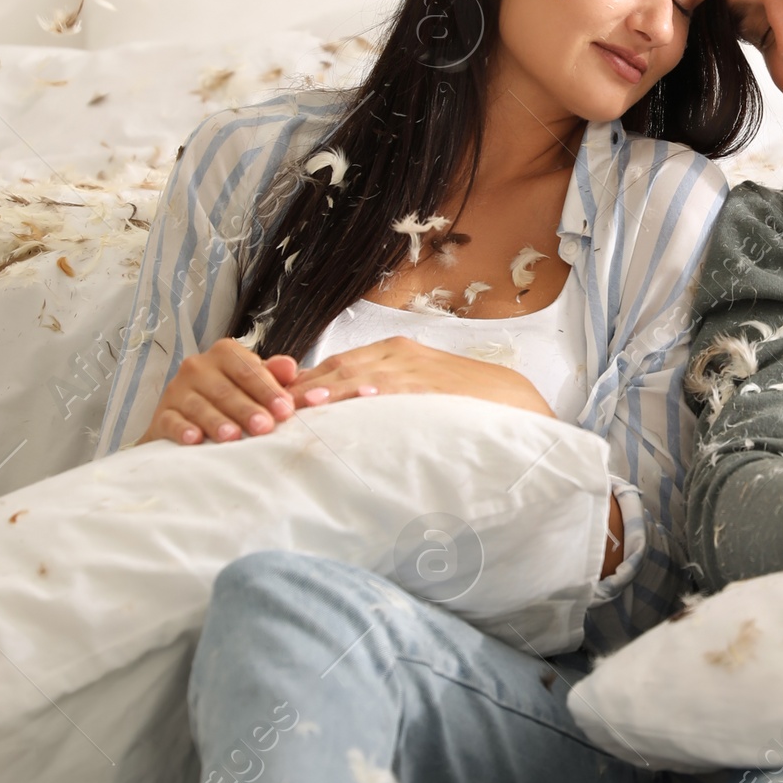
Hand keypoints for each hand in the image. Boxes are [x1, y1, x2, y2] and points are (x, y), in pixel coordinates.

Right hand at [141, 340, 300, 445]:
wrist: (190, 417)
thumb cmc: (234, 397)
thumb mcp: (255, 382)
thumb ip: (274, 374)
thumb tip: (291, 369)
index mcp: (224, 354)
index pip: (248, 371)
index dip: (268, 390)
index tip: (286, 410)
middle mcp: (198, 367)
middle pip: (225, 390)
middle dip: (247, 409)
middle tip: (265, 427)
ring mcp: (177, 390)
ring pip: (199, 406)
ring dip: (216, 422)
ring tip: (233, 436)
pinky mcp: (162, 414)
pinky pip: (172, 420)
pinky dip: (182, 430)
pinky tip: (194, 439)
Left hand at [288, 336, 554, 417]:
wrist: (517, 402)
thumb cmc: (464, 406)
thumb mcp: (416, 398)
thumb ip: (382, 403)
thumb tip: (345, 427)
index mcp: (391, 354)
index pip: (333, 366)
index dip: (298, 384)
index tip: (267, 403)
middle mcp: (397, 355)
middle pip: (336, 367)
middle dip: (299, 388)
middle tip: (265, 411)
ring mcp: (415, 367)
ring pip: (357, 375)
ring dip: (323, 392)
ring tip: (293, 410)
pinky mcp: (433, 384)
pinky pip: (396, 388)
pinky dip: (370, 394)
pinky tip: (350, 404)